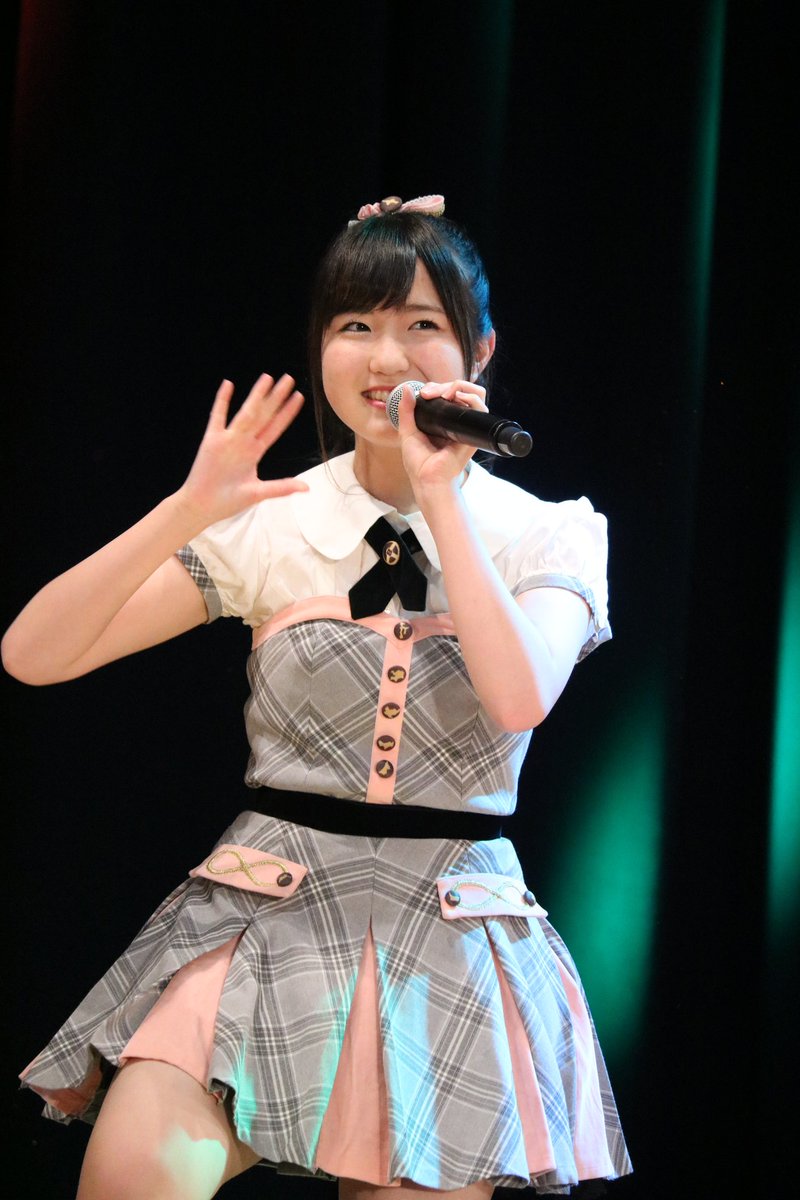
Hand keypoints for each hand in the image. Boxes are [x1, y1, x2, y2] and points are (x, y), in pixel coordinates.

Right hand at [178, 373, 307, 523]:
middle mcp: (244, 442)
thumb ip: (281, 488)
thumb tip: (306, 488)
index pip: (275, 428)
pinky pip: (217, 417)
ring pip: (245, 413)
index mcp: (254, 453)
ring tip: (267, 378)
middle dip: (276, 398)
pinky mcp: (211, 441)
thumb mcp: (258, 493)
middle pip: (264, 415)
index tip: (299, 398)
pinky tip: (228, 384)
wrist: (201, 507)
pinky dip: (222, 401)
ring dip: (256, 396)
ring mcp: (228, 440)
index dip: (287, 413)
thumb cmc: (227, 501)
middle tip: (288, 379)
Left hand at [396, 379, 487, 499]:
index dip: (437, 388)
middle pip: (462, 391)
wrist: (427, 479)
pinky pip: (480, 408)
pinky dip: (470, 397)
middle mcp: (457, 422)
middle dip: (446, 385)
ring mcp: (466, 426)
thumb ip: (406, 411)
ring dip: (459, 387)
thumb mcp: (407, 432)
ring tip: (444, 393)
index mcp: (444, 421)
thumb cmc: (419, 463)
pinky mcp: (473, 432)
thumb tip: (406, 389)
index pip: (448, 395)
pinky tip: (456, 397)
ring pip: (474, 394)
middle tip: (431, 392)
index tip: (423, 393)